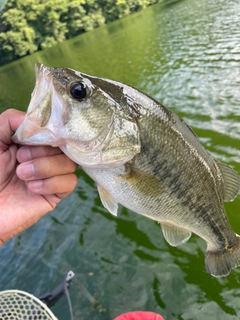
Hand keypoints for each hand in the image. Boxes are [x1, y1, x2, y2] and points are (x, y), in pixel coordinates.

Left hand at [0, 109, 77, 244]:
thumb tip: (39, 120)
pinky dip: (52, 183)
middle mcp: (44, 157)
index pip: (55, 130)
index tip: (35, 136)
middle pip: (65, 146)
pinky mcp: (54, 195)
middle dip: (43, 151)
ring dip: (46, 167)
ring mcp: (50, 176)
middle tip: (20, 158)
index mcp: (31, 143)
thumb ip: (11, 121)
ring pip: (70, 164)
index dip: (50, 131)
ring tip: (22, 175)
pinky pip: (69, 183)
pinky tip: (32, 188)